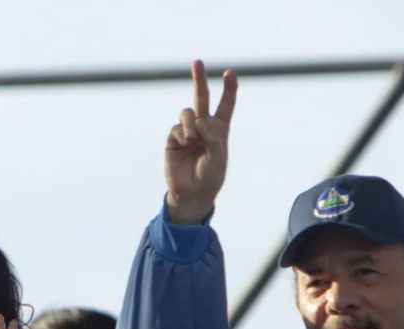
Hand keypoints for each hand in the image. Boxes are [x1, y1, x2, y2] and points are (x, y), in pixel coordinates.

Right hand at [165, 59, 237, 223]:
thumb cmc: (210, 177)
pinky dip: (183, 134)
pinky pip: (177, 127)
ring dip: (191, 122)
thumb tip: (200, 122)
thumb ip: (213, 138)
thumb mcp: (218, 159)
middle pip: (202, 97)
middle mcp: (203, 127)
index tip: (230, 73)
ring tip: (192, 138)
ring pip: (188, 112)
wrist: (191, 193)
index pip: (225, 105)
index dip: (228, 89)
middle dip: (199, 79)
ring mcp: (187, 131)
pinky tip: (185, 144)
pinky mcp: (174, 138)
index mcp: (219, 130)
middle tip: (197, 61)